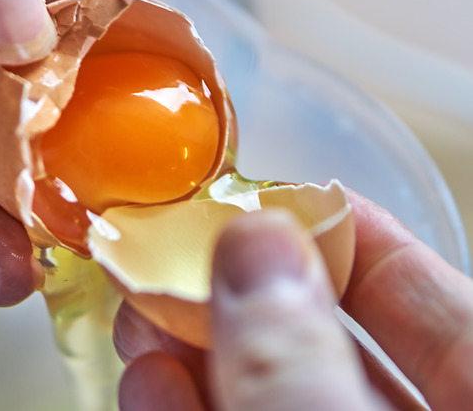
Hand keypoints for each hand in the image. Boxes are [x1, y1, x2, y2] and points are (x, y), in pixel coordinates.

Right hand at [115, 191, 472, 409]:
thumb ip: (295, 365)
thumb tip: (255, 247)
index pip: (447, 313)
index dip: (364, 242)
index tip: (286, 198)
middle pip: (343, 354)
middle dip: (250, 301)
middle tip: (184, 260)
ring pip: (282, 398)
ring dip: (204, 358)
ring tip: (146, 325)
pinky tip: (152, 389)